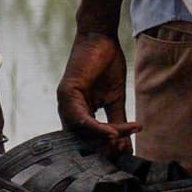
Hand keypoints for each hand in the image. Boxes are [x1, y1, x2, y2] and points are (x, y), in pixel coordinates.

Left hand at [57, 30, 132, 147]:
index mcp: (79, 113)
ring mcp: (65, 103)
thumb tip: (126, 145)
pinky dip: (97, 128)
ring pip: (82, 133)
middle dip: (104, 150)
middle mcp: (68, 111)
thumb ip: (117, 121)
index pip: (89, 140)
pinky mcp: (67, 93)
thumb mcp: (115, 99)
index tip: (126, 153)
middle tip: (124, 153)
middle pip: (84, 141)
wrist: (101, 38)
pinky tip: (113, 132)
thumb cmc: (107, 65)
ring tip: (122, 142)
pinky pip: (81, 119)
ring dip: (103, 140)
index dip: (106, 150)